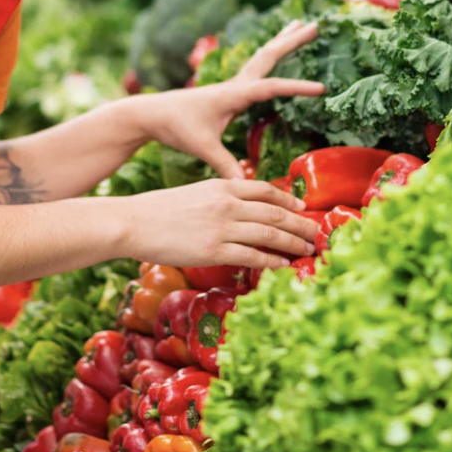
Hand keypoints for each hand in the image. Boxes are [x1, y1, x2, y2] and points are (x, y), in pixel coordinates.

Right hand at [114, 178, 318, 269]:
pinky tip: (283, 265)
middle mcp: (227, 203)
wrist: (133, 221)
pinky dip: (272, 261)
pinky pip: (252, 256)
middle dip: (300, 224)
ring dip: (293, 243)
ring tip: (308, 250)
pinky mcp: (214, 250)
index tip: (302, 207)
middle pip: (275, 213)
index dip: (288, 200)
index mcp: (223, 185)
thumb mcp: (196, 192)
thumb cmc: (159, 209)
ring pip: (270, 234)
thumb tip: (241, 209)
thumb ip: (220, 198)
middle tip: (318, 233)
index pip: (265, 190)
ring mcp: (222, 227)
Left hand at [134, 20, 324, 179]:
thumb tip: (244, 185)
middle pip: (268, 56)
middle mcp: (235, 84)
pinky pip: (256, 69)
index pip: (271, 88)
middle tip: (315, 25)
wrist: (151, 113)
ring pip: (262, 57)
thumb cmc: (175, 127)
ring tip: (299, 24)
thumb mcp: (201, 147)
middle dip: (291, 41)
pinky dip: (270, 57)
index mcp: (232, 94)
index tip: (321, 88)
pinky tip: (275, 54)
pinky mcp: (229, 90)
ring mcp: (233, 85)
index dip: (297, 87)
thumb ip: (224, 165)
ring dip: (282, 41)